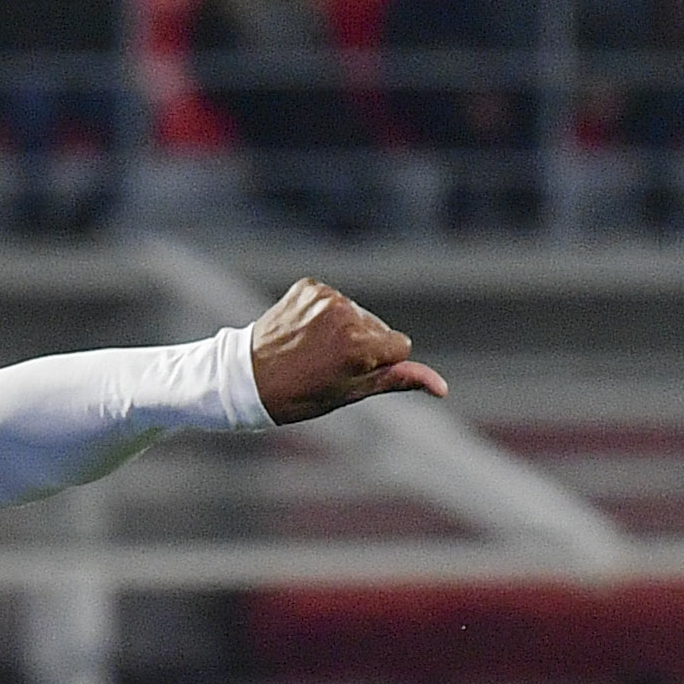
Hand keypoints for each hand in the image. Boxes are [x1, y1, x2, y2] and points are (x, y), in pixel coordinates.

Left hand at [247, 278, 448, 423]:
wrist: (242, 380)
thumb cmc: (298, 396)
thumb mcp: (349, 393)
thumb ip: (396, 380)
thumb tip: (441, 387)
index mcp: (360, 345)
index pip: (400, 345)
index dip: (378, 364)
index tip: (349, 374)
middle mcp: (346, 315)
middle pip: (378, 328)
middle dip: (361, 345)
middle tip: (323, 365)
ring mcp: (325, 298)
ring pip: (356, 313)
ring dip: (341, 330)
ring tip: (309, 350)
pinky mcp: (309, 287)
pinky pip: (332, 300)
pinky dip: (321, 315)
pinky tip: (301, 333)